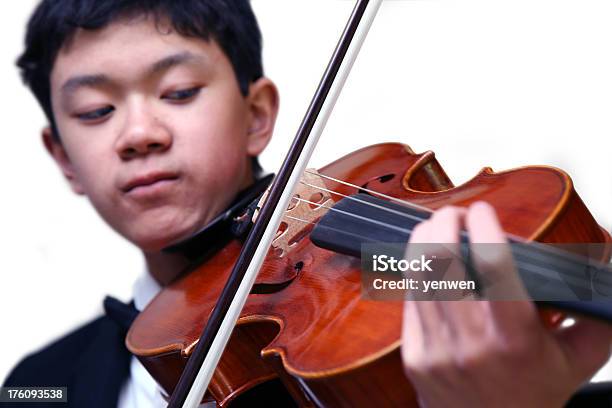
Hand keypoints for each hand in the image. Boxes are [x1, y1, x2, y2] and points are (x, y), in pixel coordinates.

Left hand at [401, 201, 611, 407]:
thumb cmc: (534, 395)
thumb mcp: (578, 360)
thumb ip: (594, 315)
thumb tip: (603, 267)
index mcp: (515, 342)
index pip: (494, 267)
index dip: (486, 228)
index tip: (484, 210)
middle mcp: (471, 345)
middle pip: (444, 262)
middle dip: (445, 224)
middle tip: (454, 213)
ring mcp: (436, 351)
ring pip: (419, 276)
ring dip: (424, 241)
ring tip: (436, 226)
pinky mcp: (414, 356)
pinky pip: (410, 299)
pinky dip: (416, 270)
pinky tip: (425, 258)